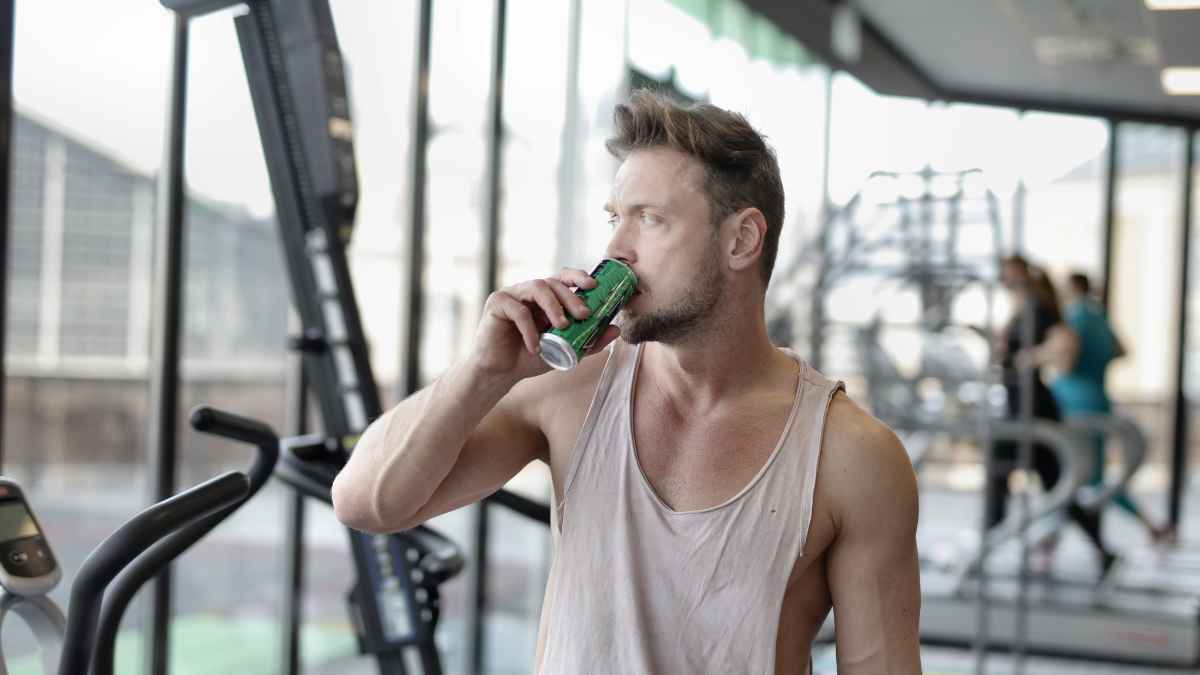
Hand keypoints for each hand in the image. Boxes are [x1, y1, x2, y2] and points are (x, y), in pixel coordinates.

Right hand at [468, 268, 621, 380]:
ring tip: (563, 326)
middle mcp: (529, 291)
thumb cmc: (530, 358)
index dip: (579, 276)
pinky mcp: (496, 303)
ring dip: (553, 306)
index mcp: (546, 298)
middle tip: (584, 315)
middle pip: (553, 281)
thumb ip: (589, 341)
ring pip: (536, 287)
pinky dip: (529, 328)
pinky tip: (535, 346)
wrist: (500, 374)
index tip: (594, 286)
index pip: (563, 277)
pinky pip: (517, 309)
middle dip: (572, 296)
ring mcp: (512, 295)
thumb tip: (616, 330)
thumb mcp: (565, 351)